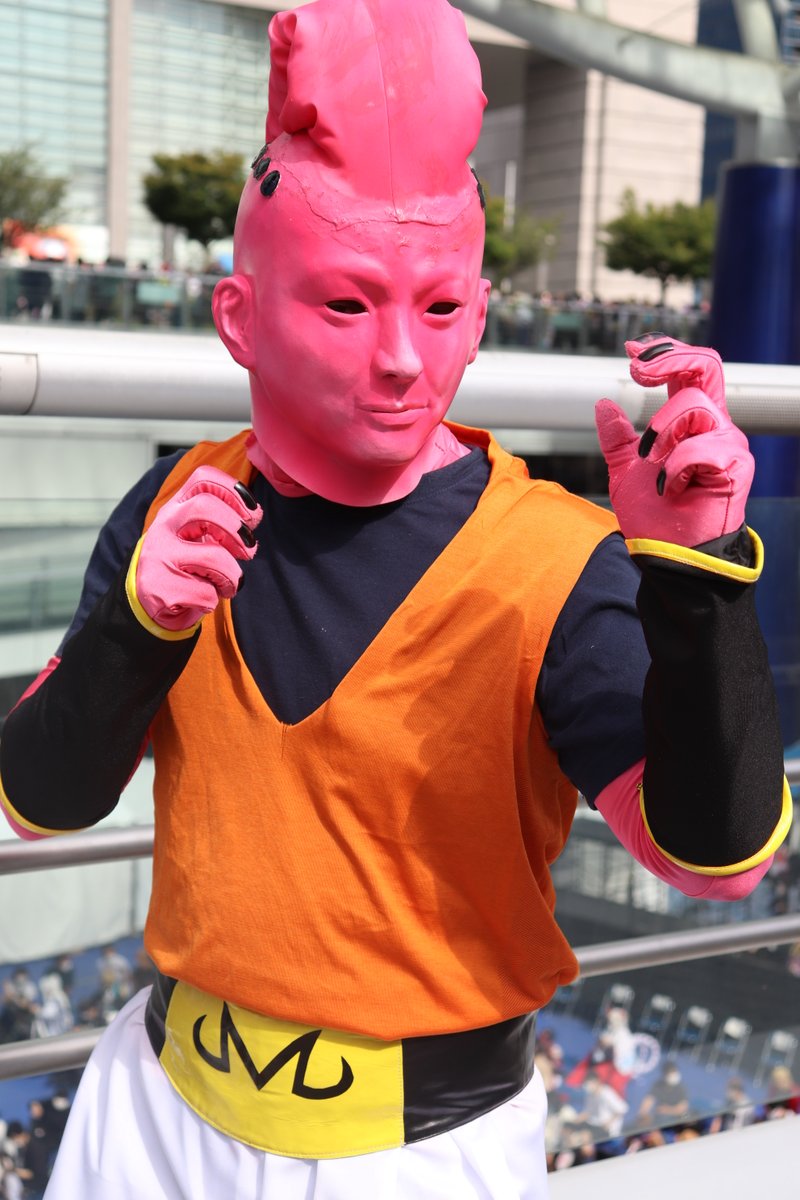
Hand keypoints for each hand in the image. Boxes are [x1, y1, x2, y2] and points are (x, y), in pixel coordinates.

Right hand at [134, 467, 261, 630]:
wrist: (149, 602)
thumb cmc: (185, 563)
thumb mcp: (197, 534)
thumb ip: (221, 521)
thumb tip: (253, 515)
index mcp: (176, 507)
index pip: (203, 479)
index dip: (234, 491)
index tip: (251, 514)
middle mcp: (164, 526)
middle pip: (204, 507)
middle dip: (236, 528)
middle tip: (249, 549)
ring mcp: (159, 556)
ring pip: (213, 556)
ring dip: (233, 575)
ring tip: (230, 583)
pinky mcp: (160, 588)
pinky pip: (205, 593)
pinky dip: (214, 599)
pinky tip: (203, 598)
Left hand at [595, 336, 753, 545]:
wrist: (668, 553)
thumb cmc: (654, 516)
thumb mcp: (624, 470)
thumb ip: (617, 438)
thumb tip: (603, 403)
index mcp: (690, 421)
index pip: (689, 369)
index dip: (664, 351)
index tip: (630, 350)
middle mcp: (714, 426)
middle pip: (706, 366)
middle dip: (669, 360)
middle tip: (638, 372)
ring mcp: (728, 444)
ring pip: (695, 406)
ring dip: (662, 431)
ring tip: (653, 463)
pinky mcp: (736, 467)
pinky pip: (703, 447)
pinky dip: (678, 466)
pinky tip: (672, 486)